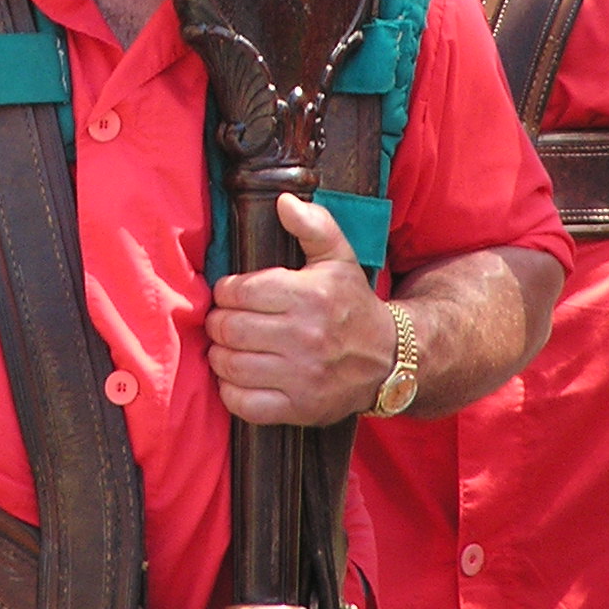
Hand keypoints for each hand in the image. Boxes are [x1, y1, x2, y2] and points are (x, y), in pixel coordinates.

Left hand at [205, 193, 395, 425]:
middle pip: (230, 328)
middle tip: (225, 320)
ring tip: (229, 346)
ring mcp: (301, 376)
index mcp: (310, 295)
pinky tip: (238, 377)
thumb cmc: (353, 304)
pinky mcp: (299, 408)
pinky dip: (230, 391)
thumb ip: (313, 225)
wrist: (389, 359)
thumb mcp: (339, 258)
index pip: (240, 292)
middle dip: (219, 322)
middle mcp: (305, 337)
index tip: (231, 293)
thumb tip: (283, 201)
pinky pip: (243, 404)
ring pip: (231, 365)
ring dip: (220, 355)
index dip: (226, 291)